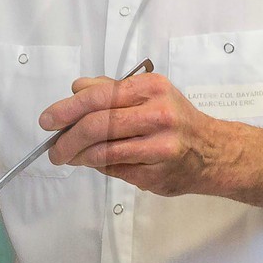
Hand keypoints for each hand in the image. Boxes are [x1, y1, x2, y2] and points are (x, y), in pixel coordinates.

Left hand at [39, 71, 229, 195]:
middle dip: (67, 139)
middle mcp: (158, 115)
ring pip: (102, 152)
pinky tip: (97, 162)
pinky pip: (115, 169)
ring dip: (79, 156)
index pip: (99, 96)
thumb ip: (111, 89)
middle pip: (97, 125)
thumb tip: (76, 89)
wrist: (214, 152)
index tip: (48, 121)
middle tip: (54, 149)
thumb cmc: (177, 120)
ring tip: (69, 157)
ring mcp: (159, 147)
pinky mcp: (156, 174)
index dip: (67, 109)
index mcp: (152, 88)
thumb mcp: (150, 94)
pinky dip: (99, 166)